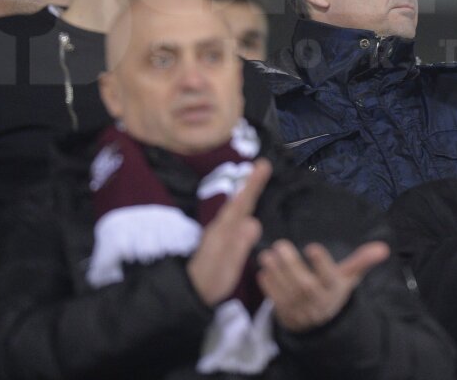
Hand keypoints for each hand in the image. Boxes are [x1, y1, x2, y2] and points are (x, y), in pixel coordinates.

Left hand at [186, 159, 270, 305]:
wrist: (192, 292)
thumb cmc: (212, 280)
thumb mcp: (227, 265)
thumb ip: (239, 245)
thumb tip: (253, 221)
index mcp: (224, 229)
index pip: (242, 203)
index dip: (252, 185)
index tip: (262, 165)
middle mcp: (221, 226)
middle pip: (239, 201)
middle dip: (251, 183)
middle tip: (264, 164)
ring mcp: (220, 232)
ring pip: (237, 206)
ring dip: (247, 191)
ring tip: (258, 177)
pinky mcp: (222, 239)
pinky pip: (237, 215)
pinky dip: (244, 204)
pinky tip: (248, 207)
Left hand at [258, 239, 389, 332]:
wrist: (320, 323)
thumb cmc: (333, 290)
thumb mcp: (349, 278)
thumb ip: (363, 261)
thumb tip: (384, 247)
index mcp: (335, 289)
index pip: (330, 277)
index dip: (322, 263)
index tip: (312, 247)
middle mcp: (318, 301)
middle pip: (305, 285)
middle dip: (292, 266)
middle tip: (280, 244)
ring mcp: (301, 309)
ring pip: (287, 292)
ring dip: (276, 273)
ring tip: (267, 255)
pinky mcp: (285, 314)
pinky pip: (275, 301)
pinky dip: (268, 287)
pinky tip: (263, 271)